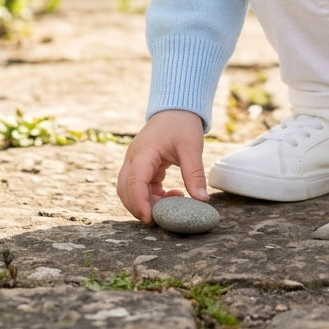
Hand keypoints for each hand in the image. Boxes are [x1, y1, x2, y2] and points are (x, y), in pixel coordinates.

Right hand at [116, 109, 208, 223]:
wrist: (177, 108)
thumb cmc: (182, 124)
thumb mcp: (191, 147)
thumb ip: (195, 173)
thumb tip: (202, 200)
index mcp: (143, 152)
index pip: (134, 182)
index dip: (140, 203)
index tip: (151, 219)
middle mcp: (133, 159)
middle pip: (126, 191)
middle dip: (140, 208)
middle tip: (163, 219)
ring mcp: (135, 162)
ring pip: (130, 191)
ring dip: (147, 203)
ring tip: (172, 205)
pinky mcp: (141, 166)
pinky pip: (140, 187)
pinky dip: (152, 196)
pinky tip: (173, 195)